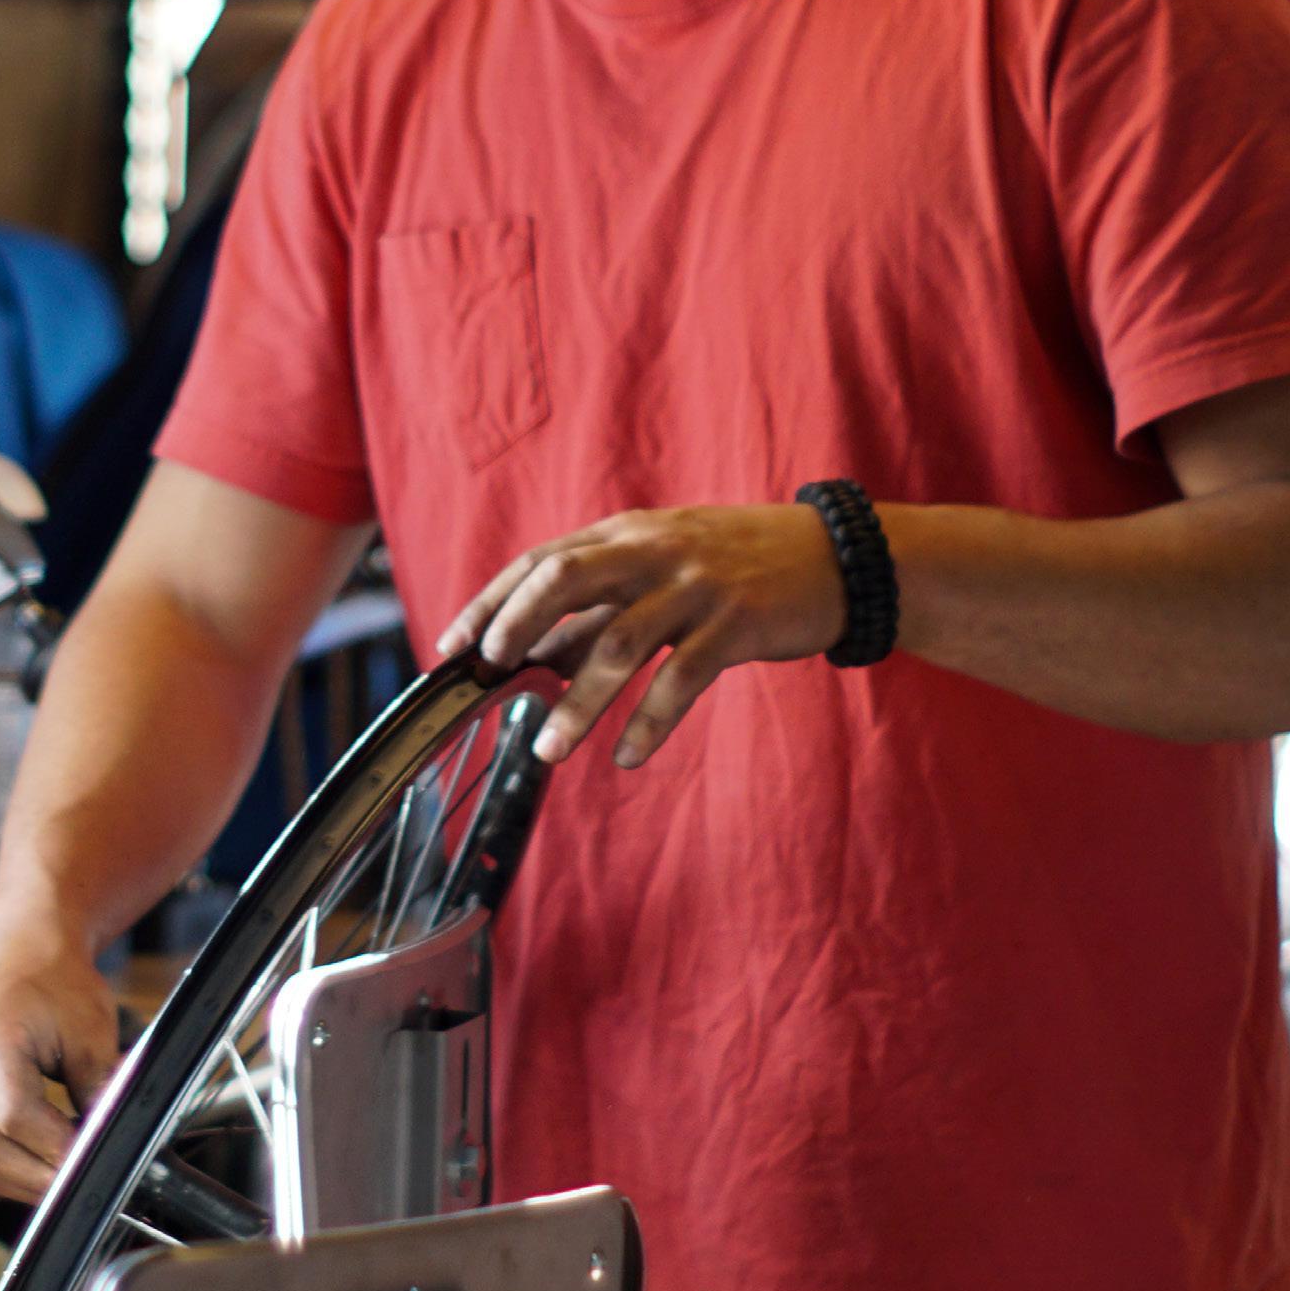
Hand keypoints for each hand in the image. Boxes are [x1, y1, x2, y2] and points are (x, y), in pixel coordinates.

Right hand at [0, 922, 119, 1200]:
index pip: (15, 1116)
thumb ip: (98, 1089)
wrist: (16, 949)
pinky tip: (39, 1162)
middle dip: (38, 1176)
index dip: (56, 1148)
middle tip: (81, 1184)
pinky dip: (5, 1162)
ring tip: (64, 1177)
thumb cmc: (55, 980)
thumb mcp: (90, 1029)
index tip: (90, 1162)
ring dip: (22, 1177)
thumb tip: (107, 1146)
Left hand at [436, 504, 846, 770]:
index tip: (454, 643)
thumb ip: (602, 604)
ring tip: (549, 748)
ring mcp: (695, 587)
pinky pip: (680, 680)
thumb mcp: (661, 565)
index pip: (541, 560)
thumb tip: (536, 650)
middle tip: (491, 671)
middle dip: (518, 623)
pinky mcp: (736, 624)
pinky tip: (626, 756)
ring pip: (619, 644)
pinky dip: (648, 722)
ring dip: (580, 703)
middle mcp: (652, 552)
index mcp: (626, 534)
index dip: (493, 601)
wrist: (835, 558)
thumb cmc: (735, 564)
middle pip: (567, 579)